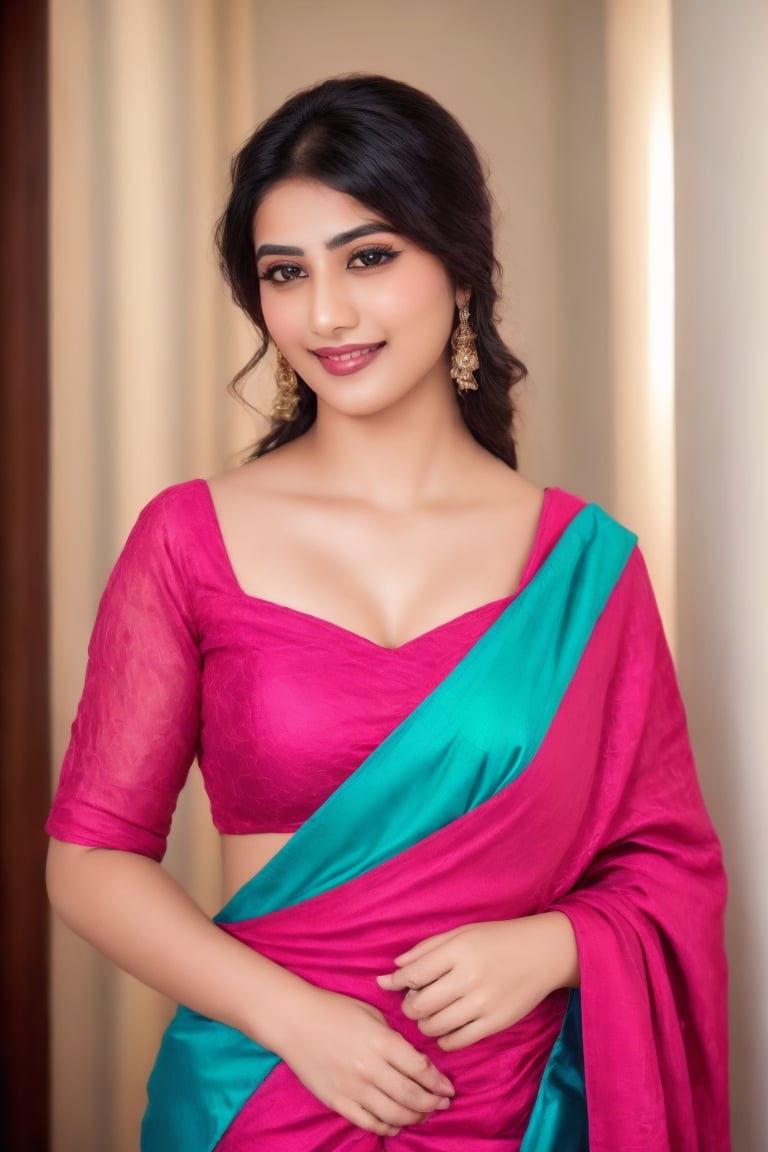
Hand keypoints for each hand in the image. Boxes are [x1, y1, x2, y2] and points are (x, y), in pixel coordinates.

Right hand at [274, 986, 454, 1135]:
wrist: (295, 1020)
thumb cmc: (335, 1010)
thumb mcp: (371, 1013)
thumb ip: (394, 1038)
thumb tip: (417, 1061)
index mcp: (380, 1041)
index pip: (419, 1068)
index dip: (438, 1082)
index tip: (449, 1088)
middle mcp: (369, 1068)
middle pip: (410, 1095)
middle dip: (432, 1103)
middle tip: (443, 1104)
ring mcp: (352, 1088)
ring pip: (393, 1114)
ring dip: (414, 1117)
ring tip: (424, 1114)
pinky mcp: (337, 1101)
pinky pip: (368, 1122)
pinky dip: (387, 1127)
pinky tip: (396, 1124)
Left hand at [376, 914, 578, 1051]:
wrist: (544, 953)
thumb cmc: (498, 939)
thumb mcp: (462, 933)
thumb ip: (426, 949)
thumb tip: (395, 968)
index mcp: (458, 951)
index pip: (413, 975)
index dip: (395, 982)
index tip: (389, 984)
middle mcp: (468, 978)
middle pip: (419, 1005)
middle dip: (408, 1006)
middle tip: (413, 1001)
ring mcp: (482, 1003)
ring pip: (434, 1026)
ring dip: (424, 1023)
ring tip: (430, 1013)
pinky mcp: (494, 1024)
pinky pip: (456, 1041)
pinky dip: (444, 1038)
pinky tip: (446, 1026)